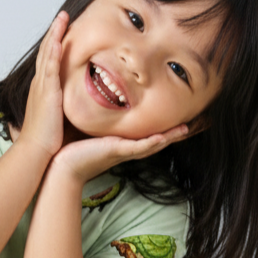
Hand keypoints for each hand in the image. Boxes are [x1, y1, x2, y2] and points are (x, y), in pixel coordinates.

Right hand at [17, 12, 68, 158]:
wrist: (37, 150)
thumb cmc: (47, 140)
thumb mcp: (58, 119)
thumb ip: (67, 109)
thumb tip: (80, 108)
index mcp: (43, 91)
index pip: (49, 63)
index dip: (55, 46)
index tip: (63, 33)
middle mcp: (40, 85)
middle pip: (46, 52)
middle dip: (54, 33)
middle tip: (62, 17)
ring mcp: (42, 87)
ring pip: (47, 54)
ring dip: (54, 34)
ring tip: (62, 18)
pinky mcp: (47, 92)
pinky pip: (49, 66)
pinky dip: (53, 50)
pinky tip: (58, 38)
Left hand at [49, 123, 191, 185]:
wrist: (61, 166)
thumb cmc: (72, 147)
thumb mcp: (88, 125)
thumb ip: (95, 112)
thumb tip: (94, 92)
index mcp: (122, 141)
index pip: (149, 131)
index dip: (166, 124)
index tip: (182, 116)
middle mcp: (127, 147)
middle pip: (158, 138)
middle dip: (176, 131)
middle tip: (197, 122)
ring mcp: (124, 151)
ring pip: (154, 144)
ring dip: (171, 137)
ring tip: (188, 128)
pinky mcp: (116, 153)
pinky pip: (138, 148)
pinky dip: (151, 143)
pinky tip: (164, 137)